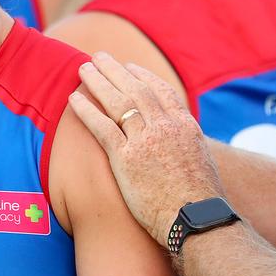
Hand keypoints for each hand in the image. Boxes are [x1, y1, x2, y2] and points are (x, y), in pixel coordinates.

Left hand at [68, 52, 223, 245]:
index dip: (143, 76)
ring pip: (117, 101)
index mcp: (185, 126)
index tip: (129, 67)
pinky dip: (87, 110)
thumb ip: (188, 147)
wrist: (197, 219)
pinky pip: (102, 127)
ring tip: (83, 68)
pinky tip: (73, 100)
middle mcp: (165, 126)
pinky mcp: (127, 158)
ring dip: (98, 81)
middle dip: (116, 70)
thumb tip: (183, 148)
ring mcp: (146, 140)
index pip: (161, 91)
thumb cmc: (200, 201)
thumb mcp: (202, 163)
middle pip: (136, 89)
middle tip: (99, 57)